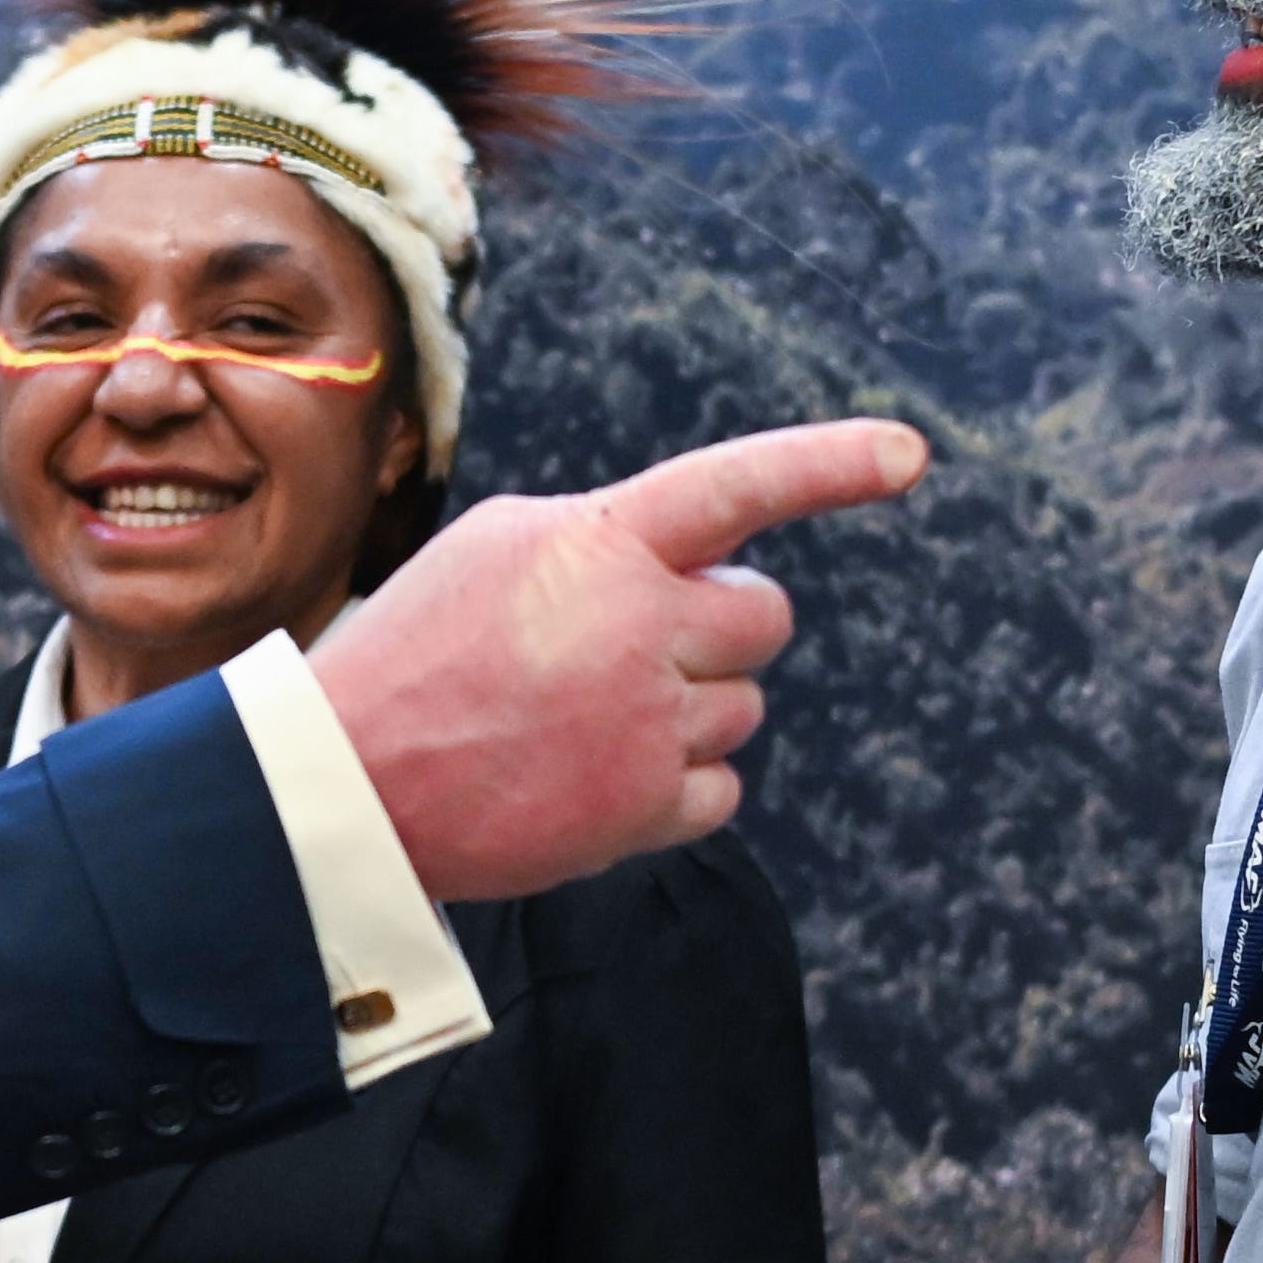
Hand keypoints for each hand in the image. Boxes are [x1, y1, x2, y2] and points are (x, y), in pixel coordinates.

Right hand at [318, 419, 929, 899]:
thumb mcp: (500, 549)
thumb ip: (607, 538)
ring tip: (585, 718)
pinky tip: (597, 774)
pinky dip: (678, 786)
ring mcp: (650, 722)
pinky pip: (723, 788)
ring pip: (744, 705)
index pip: (738, 486)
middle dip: (721, 627)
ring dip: (689, 708)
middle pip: (763, 617)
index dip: (830, 464)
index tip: (910, 454)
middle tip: (635, 647)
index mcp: (601, 543)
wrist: (352, 783)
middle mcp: (641, 625)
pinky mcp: (647, 809)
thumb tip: (694, 558)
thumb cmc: (418, 652)